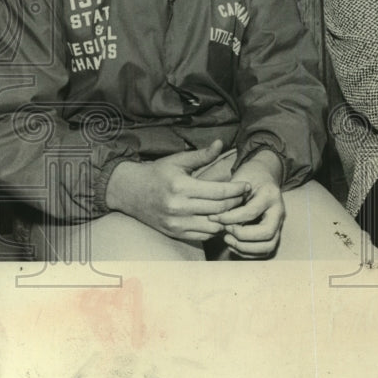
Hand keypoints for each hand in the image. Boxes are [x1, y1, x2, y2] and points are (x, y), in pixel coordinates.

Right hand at [105, 139, 249, 240]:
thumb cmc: (157, 173)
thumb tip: (221, 143)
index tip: (248, 185)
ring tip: (236, 208)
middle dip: (237, 203)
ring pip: (213, 226)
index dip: (237, 190)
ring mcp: (176, 223)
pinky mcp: (175, 233)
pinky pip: (203, 235)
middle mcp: (179, 208)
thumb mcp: (178, 160)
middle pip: (219, 209)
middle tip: (245, 196)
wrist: (129, 192)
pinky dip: (215, 228)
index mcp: (181, 188)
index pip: (219, 192)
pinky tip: (221, 218)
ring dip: (228, 218)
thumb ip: (202, 155)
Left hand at [211, 149, 284, 257]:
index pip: (250, 212)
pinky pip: (265, 251)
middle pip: (266, 232)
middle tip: (225, 230)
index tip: (214, 217)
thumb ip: (229, 197)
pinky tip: (233, 244)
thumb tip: (215, 218)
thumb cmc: (247, 178)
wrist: (262, 176)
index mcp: (270, 194)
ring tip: (227, 239)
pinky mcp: (275, 233)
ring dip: (246, 248)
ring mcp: (279, 223)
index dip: (230, 218)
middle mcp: (279, 210)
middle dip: (242, 236)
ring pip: (269, 246)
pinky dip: (248, 252)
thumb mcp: (238, 180)